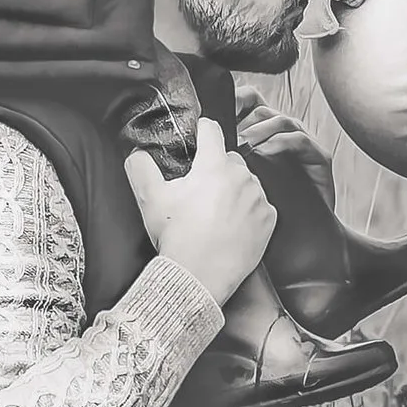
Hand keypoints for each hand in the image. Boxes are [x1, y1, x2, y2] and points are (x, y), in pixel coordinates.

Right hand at [124, 118, 275, 305]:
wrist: (198, 277)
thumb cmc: (176, 237)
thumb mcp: (149, 199)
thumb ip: (140, 166)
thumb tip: (137, 153)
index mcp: (214, 165)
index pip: (211, 129)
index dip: (200, 131)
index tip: (196, 140)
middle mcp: (242, 177)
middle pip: (228, 159)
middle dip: (215, 169)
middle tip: (199, 192)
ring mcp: (258, 199)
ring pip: (245, 183)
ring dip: (233, 191)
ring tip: (214, 214)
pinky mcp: (269, 220)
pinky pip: (258, 206)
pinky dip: (247, 213)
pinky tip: (231, 227)